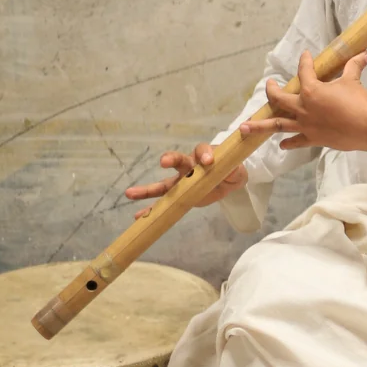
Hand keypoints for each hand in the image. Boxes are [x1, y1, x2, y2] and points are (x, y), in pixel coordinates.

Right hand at [126, 145, 249, 218]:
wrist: (226, 181)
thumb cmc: (230, 170)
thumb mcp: (237, 170)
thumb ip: (234, 169)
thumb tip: (233, 170)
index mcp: (203, 155)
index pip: (202, 149)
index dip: (204, 153)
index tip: (208, 160)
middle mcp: (188, 165)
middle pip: (178, 160)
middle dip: (171, 159)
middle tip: (164, 161)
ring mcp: (180, 181)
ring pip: (162, 184)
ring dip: (147, 189)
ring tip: (129, 193)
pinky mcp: (178, 195)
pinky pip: (162, 203)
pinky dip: (150, 210)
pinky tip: (137, 217)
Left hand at [238, 51, 366, 154]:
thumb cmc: (359, 102)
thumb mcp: (354, 81)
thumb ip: (355, 65)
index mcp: (311, 90)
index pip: (304, 70)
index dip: (304, 61)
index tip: (305, 56)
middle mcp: (303, 107)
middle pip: (279, 98)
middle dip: (271, 90)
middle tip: (269, 84)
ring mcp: (305, 125)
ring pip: (277, 124)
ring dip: (259, 126)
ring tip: (244, 127)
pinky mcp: (313, 138)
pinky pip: (296, 141)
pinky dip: (288, 143)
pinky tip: (281, 145)